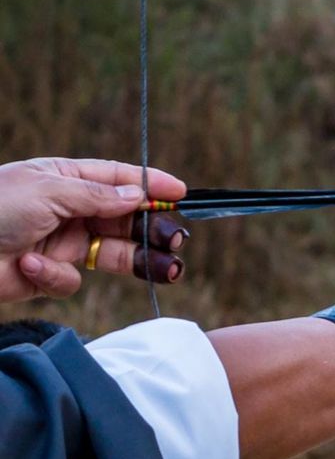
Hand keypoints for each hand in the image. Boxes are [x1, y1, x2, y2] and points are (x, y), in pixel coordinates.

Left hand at [0, 158, 188, 301]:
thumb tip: (138, 195)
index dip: (151, 185)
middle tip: (177, 240)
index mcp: (65, 179)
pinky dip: (52, 276)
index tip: (183, 193)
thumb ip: (98, 195)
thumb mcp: (48, 191)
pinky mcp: (45, 275)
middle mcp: (66, 209)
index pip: (118, 179)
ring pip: (111, 253)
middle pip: (123, 219)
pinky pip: (70, 279)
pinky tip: (27, 265)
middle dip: (151, 230)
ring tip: (167, 269)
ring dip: (135, 260)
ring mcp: (58, 242)